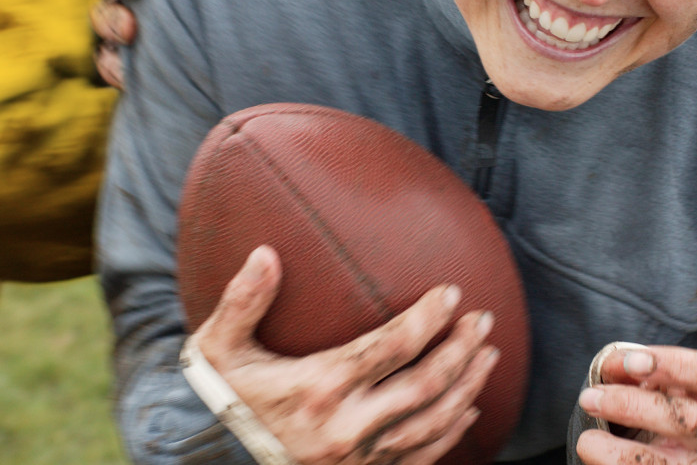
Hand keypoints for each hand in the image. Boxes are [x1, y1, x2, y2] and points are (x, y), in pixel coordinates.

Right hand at [193, 246, 498, 464]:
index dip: (428, 318)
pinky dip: (450, 433)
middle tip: (483, 322)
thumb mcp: (218, 348)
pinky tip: (466, 411)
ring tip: (488, 356)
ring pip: (432, 423)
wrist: (208, 462)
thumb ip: (243, 301)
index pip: (392, 347)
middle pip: (426, 386)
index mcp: (319, 387)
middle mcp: (346, 427)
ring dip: (467, 388)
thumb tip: (264, 251)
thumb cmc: (217, 399)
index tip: (451, 293)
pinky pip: (420, 458)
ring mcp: (359, 458)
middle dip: (461, 351)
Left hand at [575, 345, 696, 464]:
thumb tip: (611, 365)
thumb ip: (629, 367)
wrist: (651, 454)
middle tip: (589, 397)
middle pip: (686, 420)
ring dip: (615, 449)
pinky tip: (591, 449)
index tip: (632, 362)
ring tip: (587, 436)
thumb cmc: (648, 405)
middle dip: (632, 406)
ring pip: (659, 463)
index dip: (673, 365)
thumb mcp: (645, 382)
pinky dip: (605, 461)